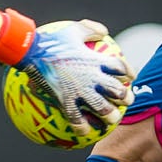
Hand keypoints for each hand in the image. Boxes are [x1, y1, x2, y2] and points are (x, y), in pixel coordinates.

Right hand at [17, 19, 132, 132]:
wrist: (31, 51)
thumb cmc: (52, 39)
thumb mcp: (74, 29)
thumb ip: (91, 29)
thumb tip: (104, 32)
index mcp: (96, 60)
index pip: (120, 67)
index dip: (129, 72)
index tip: (131, 77)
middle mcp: (91, 76)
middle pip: (117, 90)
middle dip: (126, 97)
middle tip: (127, 101)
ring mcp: (79, 90)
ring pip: (102, 108)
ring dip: (110, 115)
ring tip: (113, 119)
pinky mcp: (64, 100)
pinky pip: (76, 118)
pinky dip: (82, 126)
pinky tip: (85, 132)